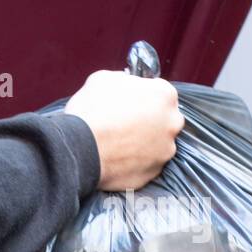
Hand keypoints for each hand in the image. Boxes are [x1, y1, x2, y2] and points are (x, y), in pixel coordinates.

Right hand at [65, 70, 184, 190]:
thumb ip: (124, 80)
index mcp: (164, 95)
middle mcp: (172, 123)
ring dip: (144, 143)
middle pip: (165, 119)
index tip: (132, 102)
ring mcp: (165, 150)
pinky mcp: (154, 172)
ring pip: (158, 144)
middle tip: (127, 123)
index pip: (161, 92)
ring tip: (120, 143)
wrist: (79, 148)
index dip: (144, 96)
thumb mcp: (104, 79)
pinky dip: (136, 162)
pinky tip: (118, 157)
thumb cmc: (91, 111)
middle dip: (150, 120)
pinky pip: (147, 164)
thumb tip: (126, 84)